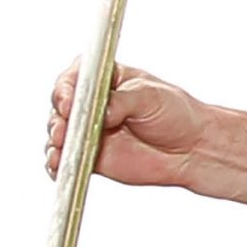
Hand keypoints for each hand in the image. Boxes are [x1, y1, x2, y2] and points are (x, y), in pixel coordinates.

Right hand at [46, 63, 210, 188]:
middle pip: (60, 107)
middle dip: (58, 119)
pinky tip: (60, 167)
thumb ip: (122, 102)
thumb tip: (100, 111)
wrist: (191, 148)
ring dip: (56, 143)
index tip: (68, 104)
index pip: (73, 79)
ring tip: (62, 150)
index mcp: (103, 79)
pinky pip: (65, 159)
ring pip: (59, 134)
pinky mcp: (89, 155)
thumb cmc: (175, 114)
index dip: (66, 91)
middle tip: (64, 131)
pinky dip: (59, 164)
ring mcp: (86, 130)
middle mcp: (89, 103)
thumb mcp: (150, 97)